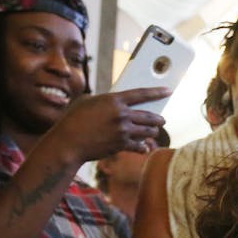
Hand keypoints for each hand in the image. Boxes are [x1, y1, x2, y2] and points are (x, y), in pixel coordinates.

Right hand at [49, 88, 169, 162]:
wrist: (69, 142)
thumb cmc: (74, 119)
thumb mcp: (88, 101)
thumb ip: (105, 101)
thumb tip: (117, 105)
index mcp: (113, 100)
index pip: (141, 94)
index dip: (156, 92)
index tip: (168, 91)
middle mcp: (121, 115)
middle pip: (149, 116)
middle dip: (158, 119)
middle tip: (162, 120)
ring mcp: (123, 131)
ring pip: (147, 132)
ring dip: (153, 132)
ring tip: (155, 131)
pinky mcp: (121, 145)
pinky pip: (139, 146)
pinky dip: (142, 147)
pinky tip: (144, 147)